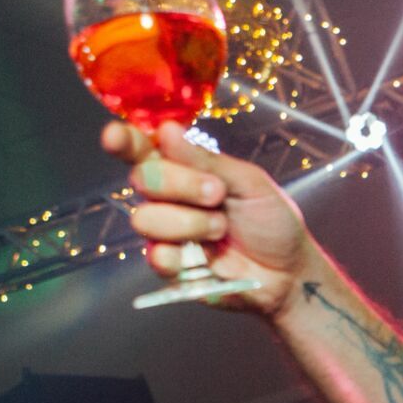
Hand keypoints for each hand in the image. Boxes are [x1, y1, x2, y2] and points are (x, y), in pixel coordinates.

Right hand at [101, 120, 312, 315]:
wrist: (288, 271)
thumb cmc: (271, 221)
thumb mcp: (249, 183)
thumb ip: (207, 160)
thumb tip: (166, 131)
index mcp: (184, 169)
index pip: (143, 150)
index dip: (125, 141)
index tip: (114, 136)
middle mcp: (168, 198)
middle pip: (143, 179)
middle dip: (181, 184)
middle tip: (217, 194)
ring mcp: (166, 233)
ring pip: (145, 219)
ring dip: (191, 223)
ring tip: (221, 229)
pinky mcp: (170, 266)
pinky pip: (156, 256)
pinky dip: (183, 255)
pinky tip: (206, 255)